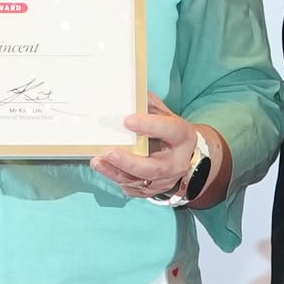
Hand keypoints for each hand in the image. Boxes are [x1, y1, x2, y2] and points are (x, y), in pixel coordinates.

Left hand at [89, 103, 213, 202]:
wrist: (185, 156)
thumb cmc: (170, 131)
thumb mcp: (165, 114)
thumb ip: (148, 105)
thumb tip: (125, 93)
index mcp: (183, 137)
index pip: (169, 131)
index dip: (150, 126)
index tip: (127, 120)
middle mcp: (177, 163)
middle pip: (154, 168)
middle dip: (129, 162)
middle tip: (109, 152)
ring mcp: (165, 180)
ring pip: (140, 182)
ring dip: (116, 172)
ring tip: (97, 162)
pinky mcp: (154, 191)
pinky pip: (134, 189)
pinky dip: (118, 180)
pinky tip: (106, 170)